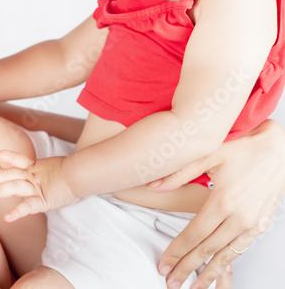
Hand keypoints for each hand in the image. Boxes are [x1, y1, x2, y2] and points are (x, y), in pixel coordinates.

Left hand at [0, 151, 78, 220]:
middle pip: (7, 173)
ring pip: (13, 186)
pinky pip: (27, 206)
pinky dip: (16, 212)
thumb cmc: (73, 170)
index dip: (1, 156)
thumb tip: (44, 172)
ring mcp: (36, 187)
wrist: (81, 173)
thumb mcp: (55, 165)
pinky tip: (7, 217)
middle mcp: (32, 174)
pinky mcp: (43, 200)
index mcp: (35, 166)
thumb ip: (45, 170)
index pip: (14, 158)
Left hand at [147, 119, 284, 288]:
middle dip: (187, 268)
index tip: (163, 264)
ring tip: (193, 288)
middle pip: (207, 250)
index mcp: (223, 202)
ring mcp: (252, 225)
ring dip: (208, 274)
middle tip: (171, 282)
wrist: (277, 151)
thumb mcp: (207, 155)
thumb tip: (153, 185)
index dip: (176, 252)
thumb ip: (178, 173)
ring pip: (225, 257)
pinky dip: (226, 265)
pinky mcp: (260, 226)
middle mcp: (239, 218)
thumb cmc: (242, 150)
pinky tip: (216, 272)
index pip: (193, 235)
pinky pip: (239, 251)